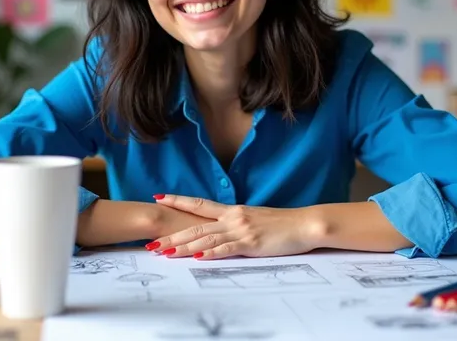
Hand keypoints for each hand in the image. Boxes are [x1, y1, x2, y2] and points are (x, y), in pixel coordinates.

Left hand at [146, 194, 317, 259]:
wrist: (304, 224)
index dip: (178, 200)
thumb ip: (237, 221)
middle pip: (195, 225)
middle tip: (152, 240)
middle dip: (172, 233)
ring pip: (205, 238)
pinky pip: (226, 249)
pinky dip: (209, 253)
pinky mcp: (250, 243)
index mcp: (233, 210)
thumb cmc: (282, 223)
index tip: (159, 197)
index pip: (199, 204)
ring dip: (183, 247)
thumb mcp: (255, 217)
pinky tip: (196, 258)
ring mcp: (241, 230)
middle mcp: (233, 217)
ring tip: (164, 252)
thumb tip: (223, 226)